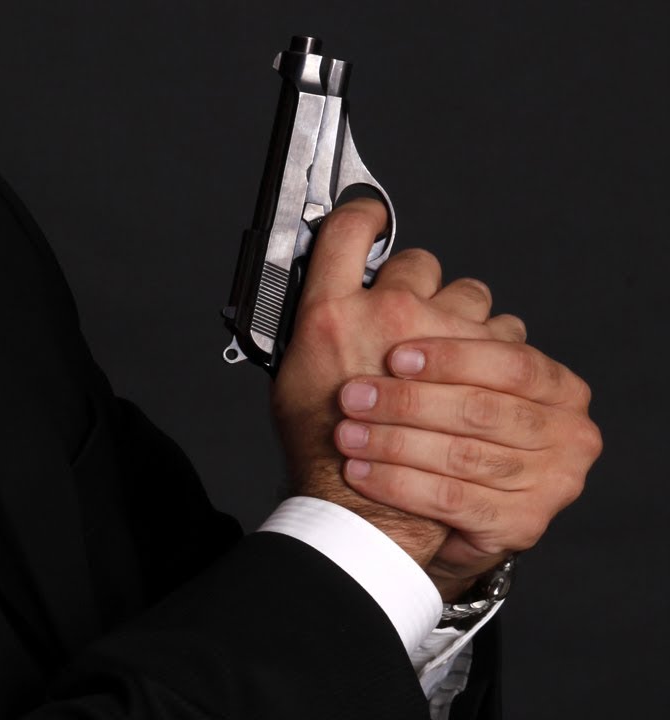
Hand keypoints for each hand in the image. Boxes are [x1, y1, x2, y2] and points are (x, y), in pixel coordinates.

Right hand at [272, 199, 523, 567]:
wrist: (361, 498)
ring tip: (443, 353)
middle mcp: (385, 311)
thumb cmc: (321, 446)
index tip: (369, 218)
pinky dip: (491, 350)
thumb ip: (318, 324)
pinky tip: (471, 376)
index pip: (345, 231)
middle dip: (415, 284)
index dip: (362, 216)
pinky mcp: (479, 361)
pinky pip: (502, 334)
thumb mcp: (291, 374)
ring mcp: (438, 332)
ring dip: (458, 316)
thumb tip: (333, 296)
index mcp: (329, 313)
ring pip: (467, 295)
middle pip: (416, 262)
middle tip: (404, 318)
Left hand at [333, 337, 599, 598]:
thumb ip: (451, 341)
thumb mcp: (463, 382)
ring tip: (347, 434)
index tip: (395, 356)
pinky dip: (397, 484)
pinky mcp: (522, 524)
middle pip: (482, 410)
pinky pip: (449, 499)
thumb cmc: (451, 433)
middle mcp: (569, 433)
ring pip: (461, 456)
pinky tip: (359, 471)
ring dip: (394, 443)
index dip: (452, 356)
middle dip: (408, 402)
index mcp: (560, 387)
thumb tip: (394, 293)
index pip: (511, 362)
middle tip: (353, 397)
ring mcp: (551, 483)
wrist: (458, 516)